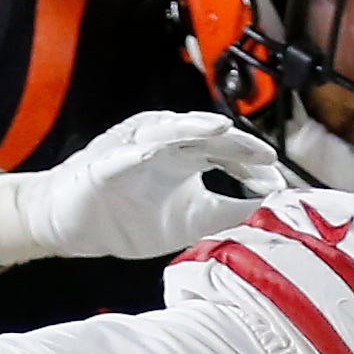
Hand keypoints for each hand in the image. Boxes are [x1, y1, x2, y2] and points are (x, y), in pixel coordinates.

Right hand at [0, 107, 287, 270]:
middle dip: (236, 143)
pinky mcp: (106, 160)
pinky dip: (146, 146)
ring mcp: (134, 147)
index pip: (226, 151)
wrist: (75, 226)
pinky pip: (128, 150)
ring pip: (169, 130)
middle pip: (205, 135)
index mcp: (185, 156)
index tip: (278, 179)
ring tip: (221, 128)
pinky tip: (162, 147)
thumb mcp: (191, 222)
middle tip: (265, 155)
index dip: (252, 162)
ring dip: (194, 127)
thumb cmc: (130, 220)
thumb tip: (268, 205)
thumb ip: (228, 211)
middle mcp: (164, 144)